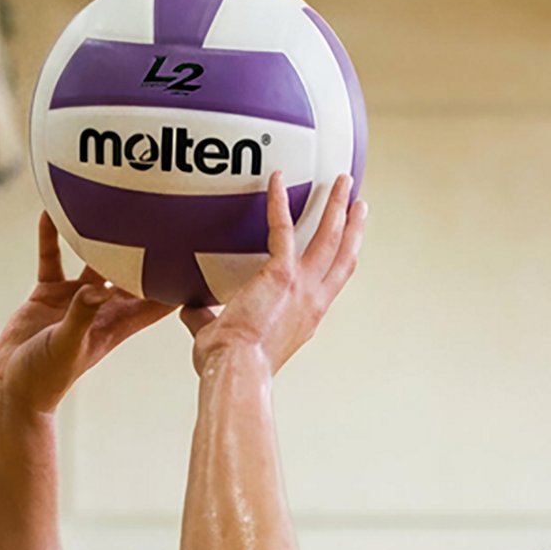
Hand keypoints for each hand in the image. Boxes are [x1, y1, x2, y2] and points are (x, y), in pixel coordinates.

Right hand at [0, 213, 172, 412]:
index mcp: (117, 323)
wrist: (13, 388)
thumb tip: (99, 289)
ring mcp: (75, 298)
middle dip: (145, 247)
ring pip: (92, 259)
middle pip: (131, 272)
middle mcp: (101, 307)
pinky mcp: (48, 293)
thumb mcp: (66, 347)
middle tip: (160, 213)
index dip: (178, 280)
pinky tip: (49, 213)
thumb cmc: (47, 378)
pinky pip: (52, 259)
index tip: (197, 253)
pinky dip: (51, 237)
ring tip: (107, 203)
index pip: (158, 300)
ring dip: (97, 234)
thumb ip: (81, 317)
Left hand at [181, 172, 364, 375]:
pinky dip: (280, 202)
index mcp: (306, 319)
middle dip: (353, 226)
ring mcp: (303, 287)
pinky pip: (283, 228)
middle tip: (359, 203)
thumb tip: (191, 311)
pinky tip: (278, 179)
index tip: (345, 245)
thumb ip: (208, 320)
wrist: (237, 370)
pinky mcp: (282, 275)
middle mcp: (313, 302)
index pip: (330, 284)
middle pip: (343, 256)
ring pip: (330, 237)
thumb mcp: (221, 341)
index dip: (340, 261)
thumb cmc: (231, 366)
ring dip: (338, 206)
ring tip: (343, 181)